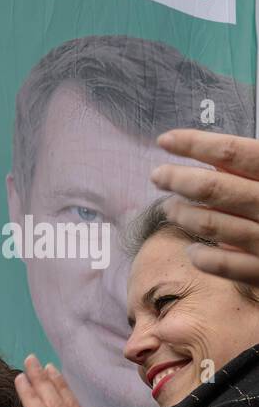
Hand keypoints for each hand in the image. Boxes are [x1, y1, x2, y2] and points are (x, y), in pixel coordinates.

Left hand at [152, 129, 258, 285]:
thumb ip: (256, 165)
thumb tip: (213, 157)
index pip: (232, 151)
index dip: (194, 144)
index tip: (165, 140)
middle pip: (213, 187)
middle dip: (177, 179)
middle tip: (157, 175)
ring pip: (212, 224)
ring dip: (183, 214)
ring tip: (169, 207)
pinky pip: (225, 266)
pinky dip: (203, 257)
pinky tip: (192, 250)